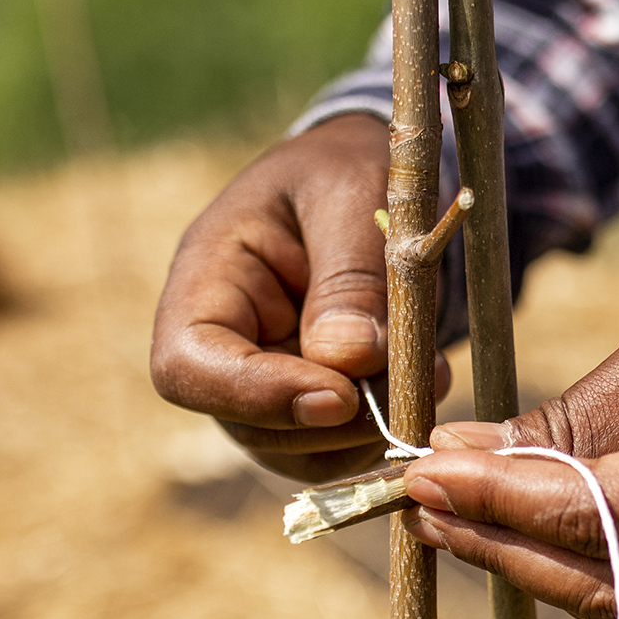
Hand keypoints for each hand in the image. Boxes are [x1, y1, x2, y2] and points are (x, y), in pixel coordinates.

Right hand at [150, 115, 448, 480]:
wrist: (366, 175)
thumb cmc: (346, 168)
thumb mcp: (353, 194)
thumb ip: (351, 276)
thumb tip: (348, 362)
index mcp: (207, 278)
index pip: (188, 366)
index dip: (257, 396)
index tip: (341, 397)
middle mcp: (223, 343)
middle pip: (248, 423)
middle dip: (335, 419)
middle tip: (416, 380)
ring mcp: (262, 380)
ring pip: (296, 449)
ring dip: (367, 432)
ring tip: (430, 373)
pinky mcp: (308, 403)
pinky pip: (335, 448)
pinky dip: (383, 431)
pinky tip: (425, 381)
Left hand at [400, 229, 618, 618]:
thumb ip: (577, 420)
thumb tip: (463, 463)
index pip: (598, 522)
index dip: (498, 503)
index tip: (420, 474)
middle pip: (610, 591)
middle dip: (507, 547)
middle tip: (426, 503)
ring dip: (549, 574)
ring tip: (470, 521)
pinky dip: (612, 586)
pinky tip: (550, 543)